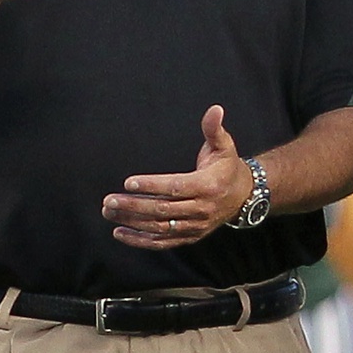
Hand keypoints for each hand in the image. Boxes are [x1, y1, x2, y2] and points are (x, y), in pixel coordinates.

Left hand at [102, 105, 255, 248]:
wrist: (243, 196)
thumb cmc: (227, 167)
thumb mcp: (224, 145)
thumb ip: (214, 128)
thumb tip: (215, 109)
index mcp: (208, 186)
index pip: (176, 187)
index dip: (152, 185)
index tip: (128, 182)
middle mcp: (202, 209)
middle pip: (163, 210)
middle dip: (134, 205)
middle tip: (109, 200)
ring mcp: (195, 226)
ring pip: (160, 227)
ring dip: (132, 222)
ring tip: (109, 212)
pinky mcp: (190, 237)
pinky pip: (162, 243)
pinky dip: (140, 241)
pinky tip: (120, 232)